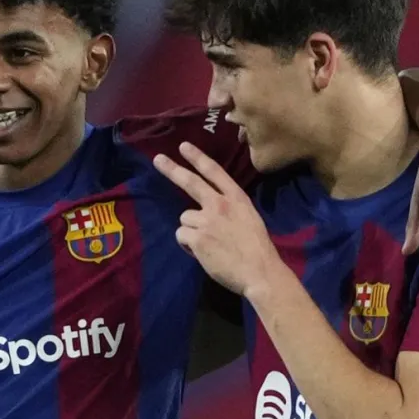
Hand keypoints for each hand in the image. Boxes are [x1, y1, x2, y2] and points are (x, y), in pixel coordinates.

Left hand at [153, 142, 283, 295]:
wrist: (259, 271)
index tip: (184, 146)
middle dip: (172, 169)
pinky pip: (182, 236)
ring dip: (192, 230)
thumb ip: (229, 209)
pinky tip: (204, 253)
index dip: (198, 158)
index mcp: (237, 198)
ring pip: (185, 219)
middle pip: (191, 182)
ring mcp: (207, 220)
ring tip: (209, 244)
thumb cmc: (257, 249)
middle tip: (158, 159)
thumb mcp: (249, 218)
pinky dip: (188, 245)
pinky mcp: (197, 238)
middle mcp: (220, 205)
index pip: (215, 172)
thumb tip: (207, 211)